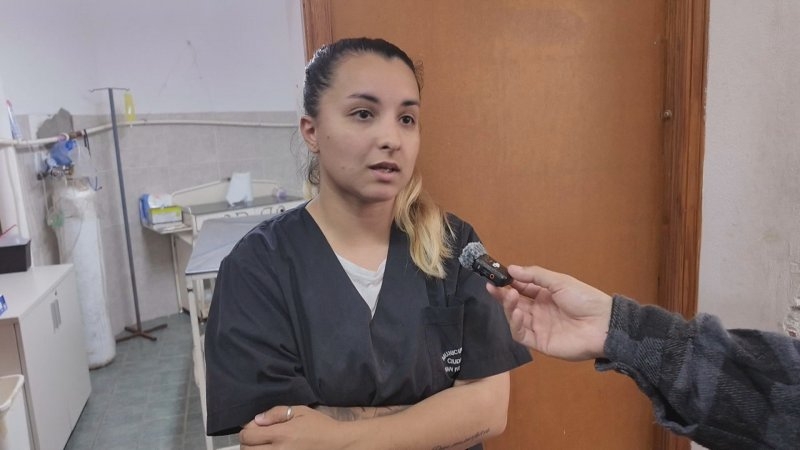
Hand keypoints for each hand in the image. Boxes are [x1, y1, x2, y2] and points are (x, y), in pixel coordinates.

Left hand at [240, 405, 352, 448]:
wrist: (336, 444)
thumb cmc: (319, 425)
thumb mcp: (300, 411)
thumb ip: (277, 413)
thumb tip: (257, 420)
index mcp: (281, 434)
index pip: (248, 436)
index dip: (246, 430)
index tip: (254, 426)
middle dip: (248, 442)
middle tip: (258, 436)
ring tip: (264, 445)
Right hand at [485, 265, 611, 360]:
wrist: (603, 325)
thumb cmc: (584, 299)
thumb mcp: (560, 281)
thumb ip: (534, 276)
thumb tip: (511, 268)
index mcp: (545, 295)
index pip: (521, 288)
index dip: (509, 283)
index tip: (496, 276)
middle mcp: (539, 311)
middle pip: (515, 303)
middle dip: (503, 295)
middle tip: (492, 286)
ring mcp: (539, 327)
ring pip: (515, 318)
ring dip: (508, 307)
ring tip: (509, 296)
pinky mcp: (540, 342)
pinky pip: (521, 334)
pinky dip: (515, 323)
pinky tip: (516, 312)